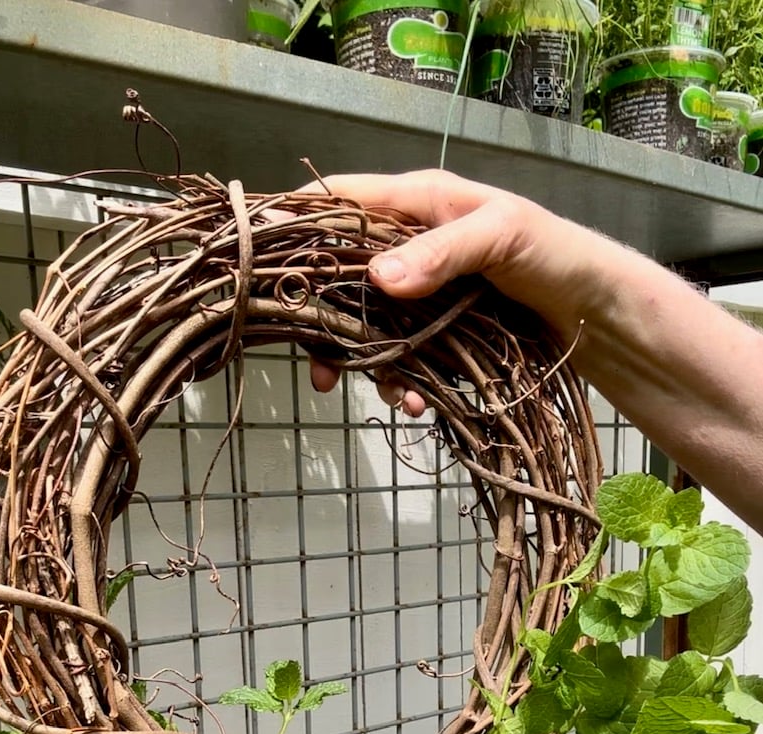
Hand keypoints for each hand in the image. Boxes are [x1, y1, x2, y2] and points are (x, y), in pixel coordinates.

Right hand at [303, 169, 596, 412]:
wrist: (596, 311)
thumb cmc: (555, 252)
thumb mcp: (502, 237)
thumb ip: (441, 252)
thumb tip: (378, 277)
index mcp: (416, 203)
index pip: (337, 201)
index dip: (296, 225)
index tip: (265, 265)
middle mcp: (407, 245)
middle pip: (339, 277)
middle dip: (325, 324)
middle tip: (319, 367)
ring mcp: (419, 292)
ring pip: (365, 326)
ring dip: (368, 366)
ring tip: (390, 397)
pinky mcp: (434, 331)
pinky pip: (399, 357)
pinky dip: (401, 384)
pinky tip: (415, 404)